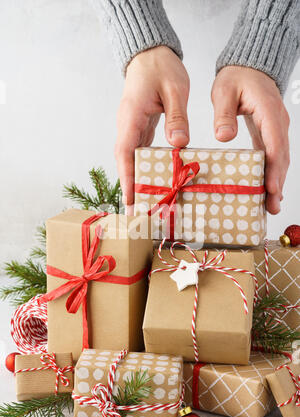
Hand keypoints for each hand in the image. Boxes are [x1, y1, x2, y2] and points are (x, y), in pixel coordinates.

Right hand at [115, 46, 189, 212]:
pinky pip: (140, 152)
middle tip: (136, 212)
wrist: (150, 55)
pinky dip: (144, 169)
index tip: (130, 199)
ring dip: (136, 181)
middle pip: (125, 162)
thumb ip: (176, 116)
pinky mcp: (140, 128)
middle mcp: (128, 126)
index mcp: (131, 117)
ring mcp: (133, 128)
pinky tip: (154, 181)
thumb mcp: (175, 89)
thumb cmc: (161, 67)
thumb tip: (178, 144)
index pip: (125, 152)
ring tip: (145, 203)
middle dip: (130, 186)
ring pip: (131, 159)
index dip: (127, 178)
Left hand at [211, 66, 289, 213]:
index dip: (273, 168)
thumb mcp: (224, 91)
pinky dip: (271, 173)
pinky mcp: (270, 134)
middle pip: (281, 157)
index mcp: (268, 112)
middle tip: (271, 207)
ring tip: (271, 206)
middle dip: (277, 183)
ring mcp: (276, 129)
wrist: (248, 68)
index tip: (270, 188)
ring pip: (280, 159)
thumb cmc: (236, 78)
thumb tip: (223, 137)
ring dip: (277, 182)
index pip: (274, 144)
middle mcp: (278, 123)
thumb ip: (224, 114)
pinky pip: (273, 156)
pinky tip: (266, 189)